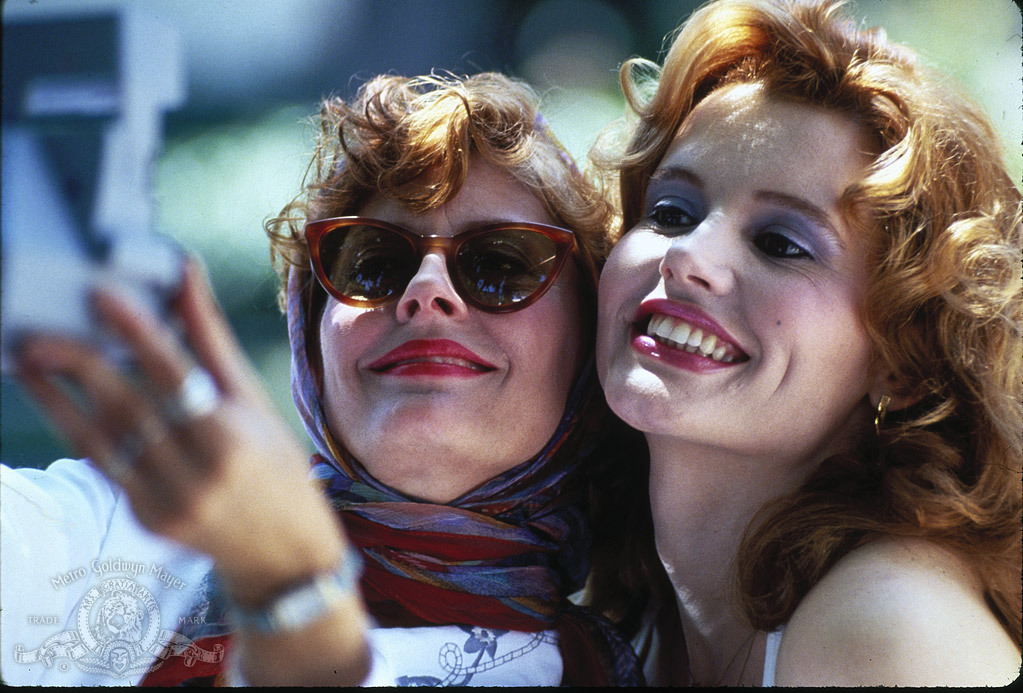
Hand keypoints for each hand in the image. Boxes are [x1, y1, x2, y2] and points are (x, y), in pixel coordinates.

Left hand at [16, 260, 343, 604]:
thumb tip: (186, 273)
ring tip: (27, 363)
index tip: (101, 297)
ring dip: (57, 401)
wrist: (285, 551)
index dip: (138, 334)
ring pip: (101, 441)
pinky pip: (105, 467)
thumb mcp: (253, 401)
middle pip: (128, 409)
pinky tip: (55, 402)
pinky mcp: (145, 521)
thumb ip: (211, 340)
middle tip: (37, 334)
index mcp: (231, 438)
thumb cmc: (276, 464)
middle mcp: (196, 474)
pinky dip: (78, 431)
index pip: (177, 376)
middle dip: (79, 367)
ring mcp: (166, 503)